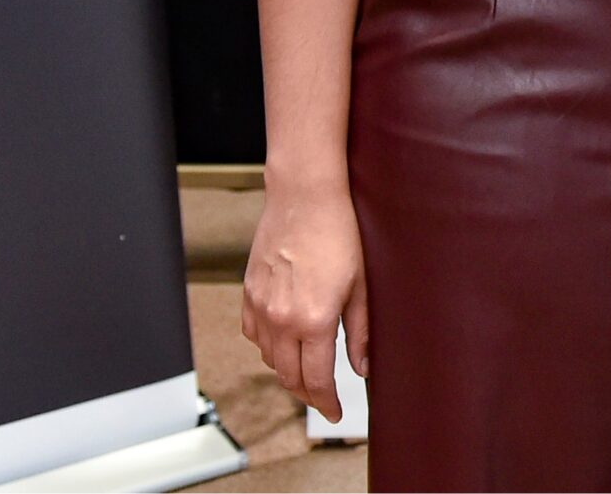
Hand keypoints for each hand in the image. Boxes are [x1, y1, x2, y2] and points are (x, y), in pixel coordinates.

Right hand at [239, 182, 368, 423]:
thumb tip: (362, 367)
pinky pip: (253, 335)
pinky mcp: (248, 294)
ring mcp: (260, 307)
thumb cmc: (339, 232)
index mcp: (313, 321)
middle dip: (308, 394)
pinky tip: (284, 341)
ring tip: (307, 370)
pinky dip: (268, 346)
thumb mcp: (361, 286)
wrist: (304, 197)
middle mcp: (281, 320)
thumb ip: (359, 332)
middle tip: (324, 398)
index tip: (337, 412)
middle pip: (289, 376)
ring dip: (287, 370)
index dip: (327, 403)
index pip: (317, 380)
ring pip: (269, 359)